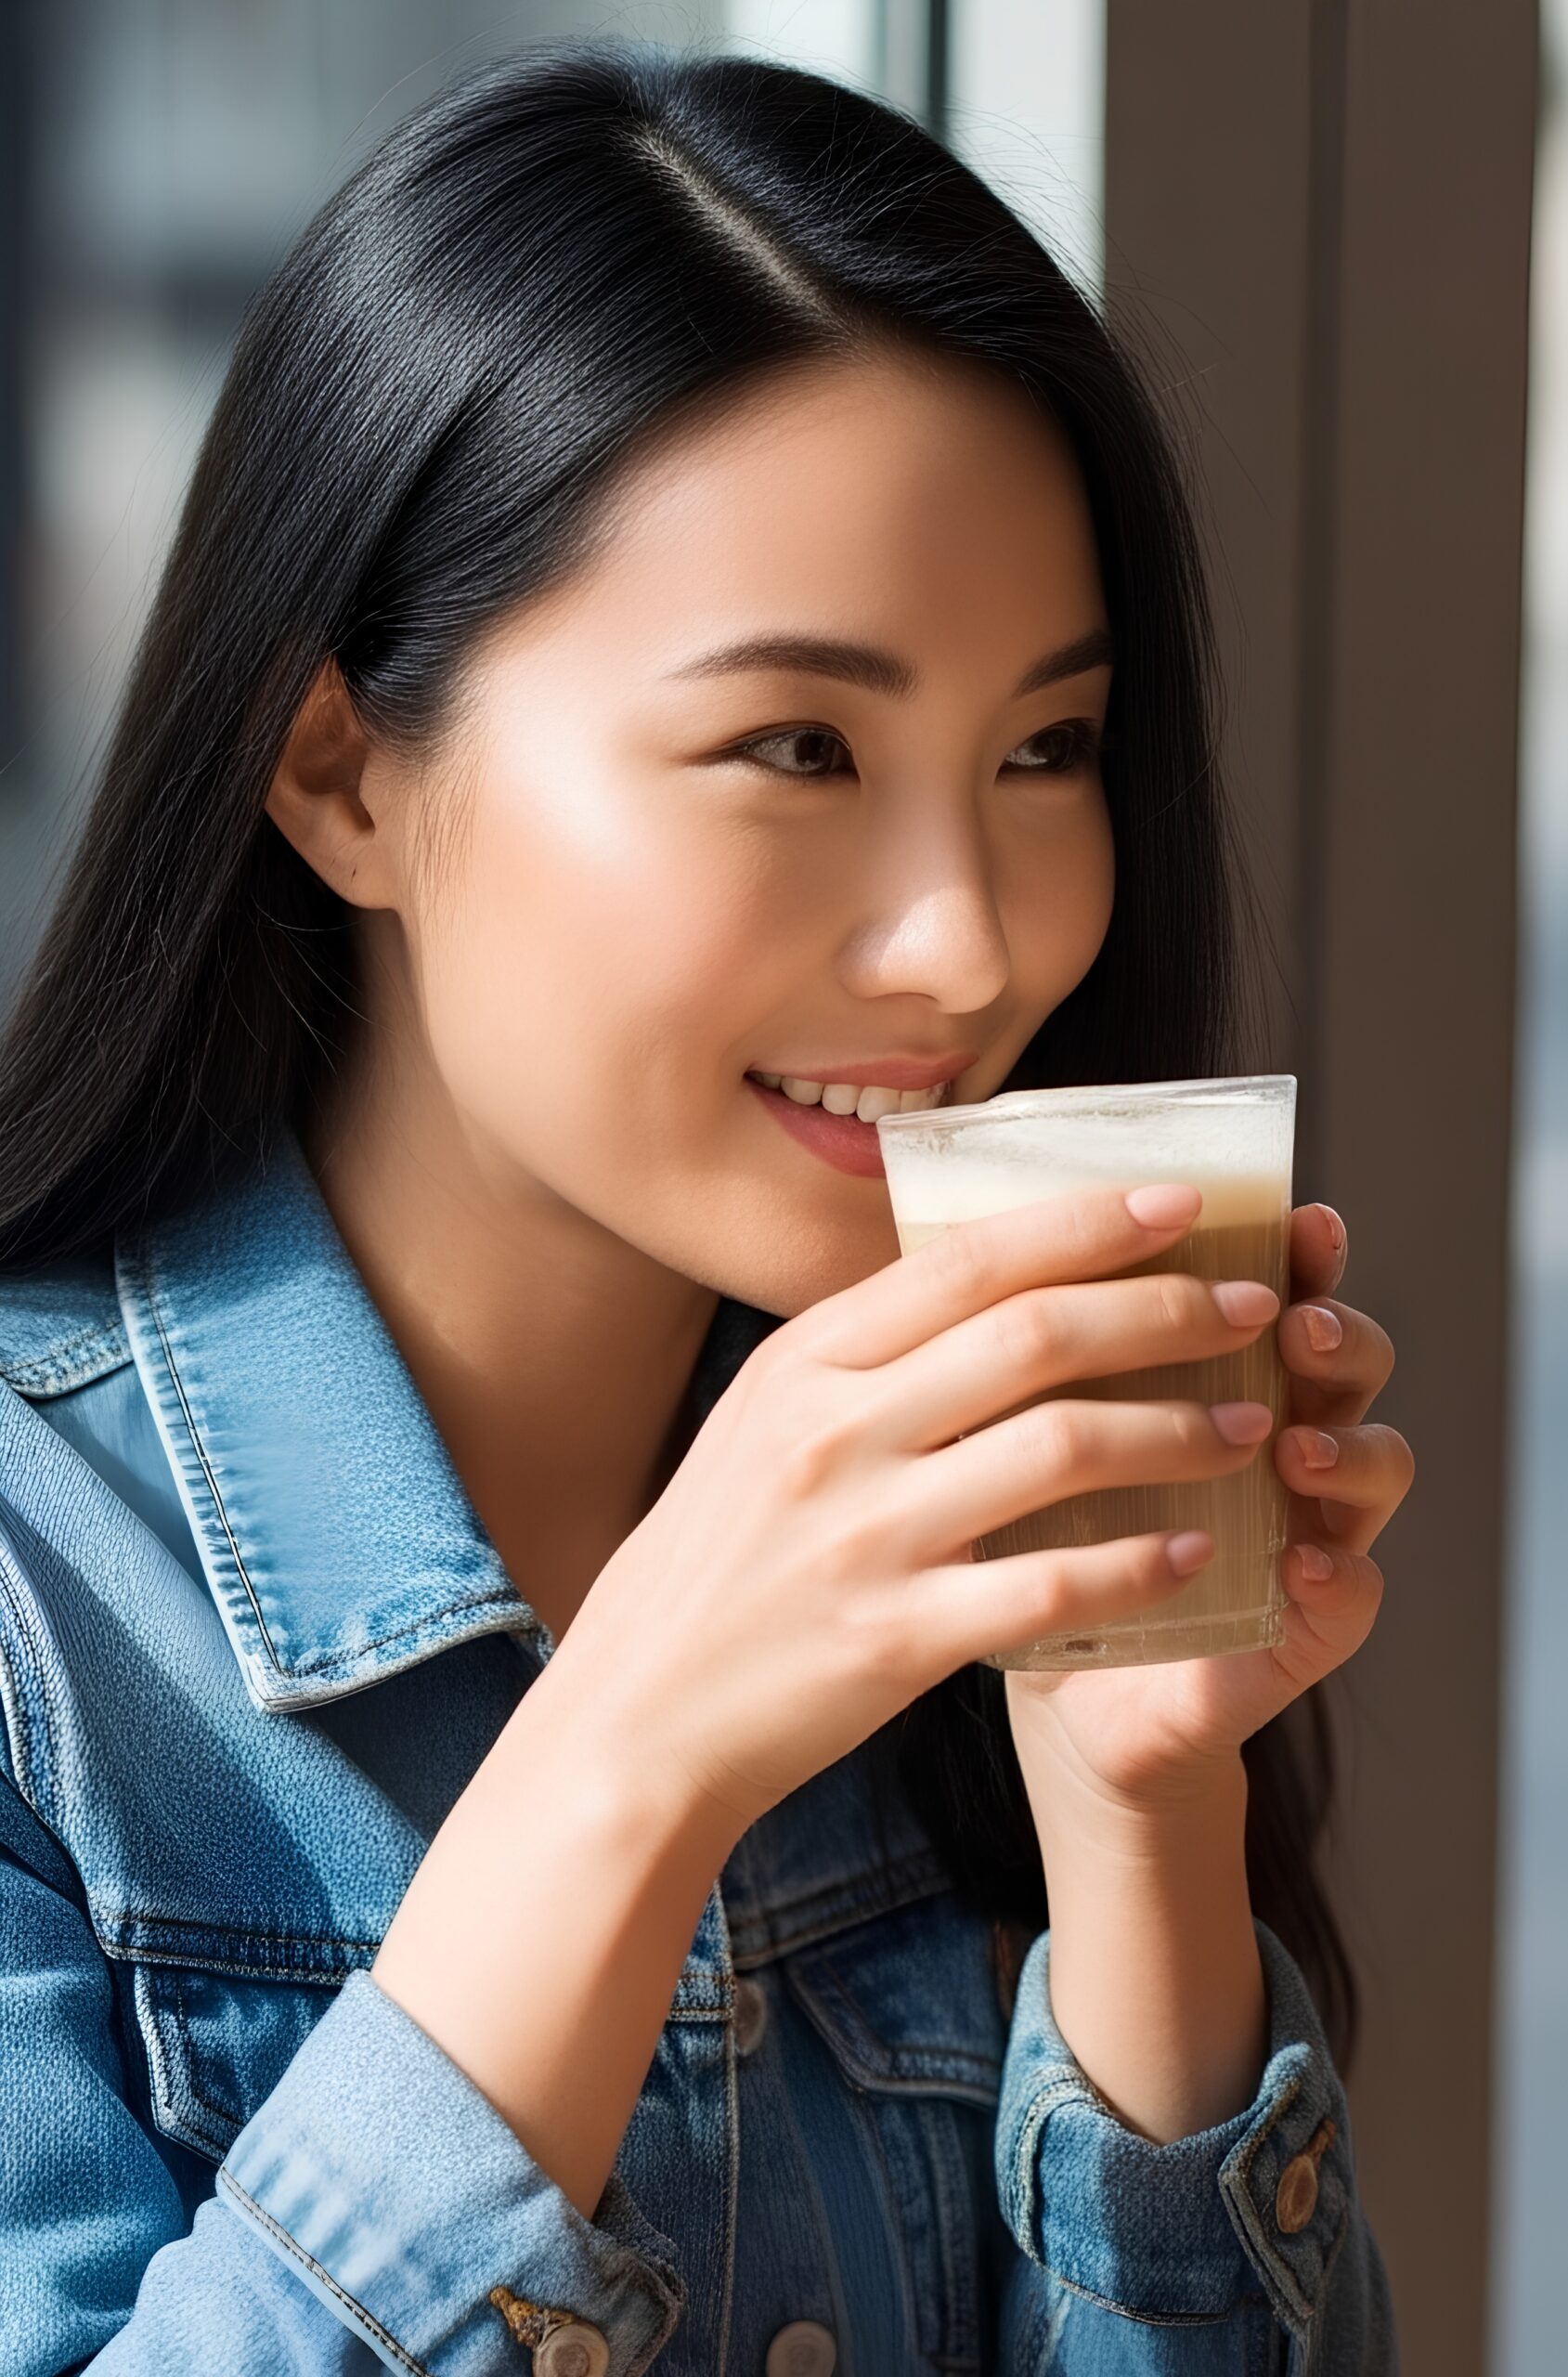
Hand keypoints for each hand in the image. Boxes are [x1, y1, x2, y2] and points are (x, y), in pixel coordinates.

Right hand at [536, 1182, 1284, 1845]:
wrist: (639, 1713)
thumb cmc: (718, 1561)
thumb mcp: (762, 1425)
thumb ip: (865, 1359)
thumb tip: (991, 1283)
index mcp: (804, 1364)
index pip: (969, 1261)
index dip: (1088, 1223)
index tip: (1182, 1205)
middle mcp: (835, 1431)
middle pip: (1036, 1335)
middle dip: (1165, 1310)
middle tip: (1248, 1309)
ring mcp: (867, 1534)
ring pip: (1064, 1448)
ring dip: (1180, 1429)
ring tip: (1250, 1427)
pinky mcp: (898, 1637)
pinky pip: (1055, 1587)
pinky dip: (1142, 1566)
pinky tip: (1198, 1556)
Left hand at [1003, 1198, 1414, 1813]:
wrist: (1060, 1688)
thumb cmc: (1040, 1537)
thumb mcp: (1025, 1433)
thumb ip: (1031, 1351)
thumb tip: (962, 1236)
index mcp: (1223, 1368)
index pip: (1276, 1285)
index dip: (1293, 1250)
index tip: (1292, 1218)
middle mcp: (1281, 1431)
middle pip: (1348, 1358)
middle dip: (1335, 1332)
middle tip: (1292, 1325)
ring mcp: (1307, 1525)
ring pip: (1378, 1463)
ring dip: (1348, 1446)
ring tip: (1296, 1447)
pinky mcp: (1304, 1623)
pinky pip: (1352, 1592)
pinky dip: (1337, 1574)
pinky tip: (1300, 1564)